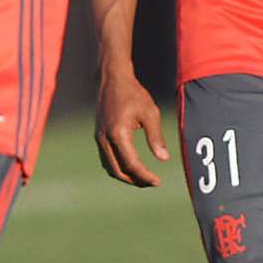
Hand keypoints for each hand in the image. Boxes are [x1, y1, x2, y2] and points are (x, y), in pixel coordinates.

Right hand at [94, 72, 169, 186]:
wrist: (113, 79)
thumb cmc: (133, 94)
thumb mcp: (150, 113)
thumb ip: (156, 137)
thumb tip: (163, 159)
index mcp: (118, 134)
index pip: (131, 164)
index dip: (144, 176)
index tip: (157, 182)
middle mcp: (105, 139)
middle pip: (118, 170)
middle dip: (135, 180)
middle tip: (151, 183)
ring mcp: (99, 138)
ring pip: (110, 166)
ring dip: (125, 175)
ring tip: (142, 178)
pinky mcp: (99, 136)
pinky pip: (107, 158)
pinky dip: (118, 167)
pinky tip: (131, 166)